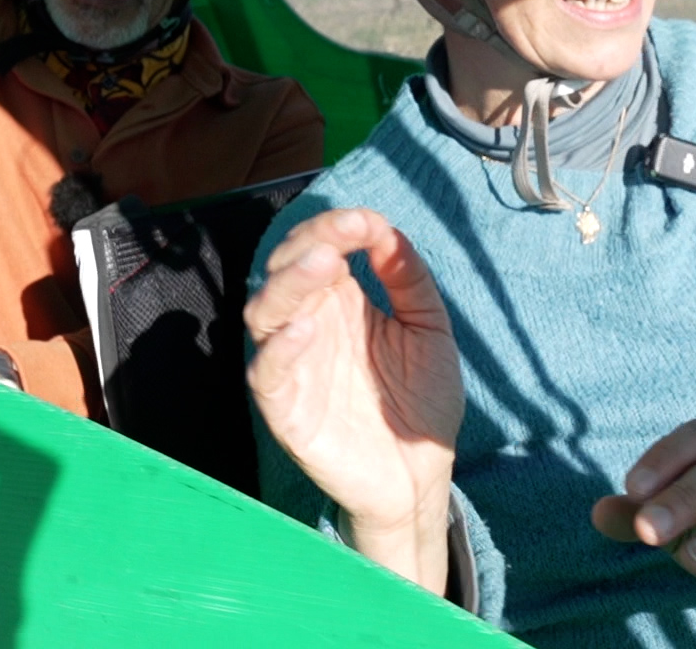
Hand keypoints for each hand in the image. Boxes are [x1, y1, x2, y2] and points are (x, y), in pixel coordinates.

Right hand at [244, 208, 462, 592]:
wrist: (422, 475)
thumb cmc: (420, 401)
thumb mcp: (429, 329)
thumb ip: (409, 280)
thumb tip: (386, 229)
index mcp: (341, 303)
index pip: (320, 249)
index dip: (337, 227)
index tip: (368, 220)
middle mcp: (310, 326)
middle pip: (285, 271)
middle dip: (311, 242)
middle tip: (345, 230)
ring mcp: (295, 366)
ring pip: (265, 313)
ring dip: (290, 283)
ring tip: (324, 264)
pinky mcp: (286, 410)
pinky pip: (267, 374)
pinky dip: (280, 348)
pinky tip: (306, 329)